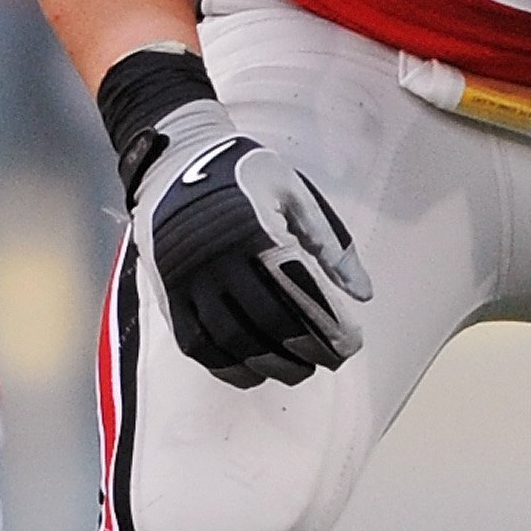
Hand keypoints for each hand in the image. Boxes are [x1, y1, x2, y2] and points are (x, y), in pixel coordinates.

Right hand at [118, 88, 371, 390]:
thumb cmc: (244, 173)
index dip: (328, 325)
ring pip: (231, 340)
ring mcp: (187, 279)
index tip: (351, 345)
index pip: (299, 292)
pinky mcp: (167, 293)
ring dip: (269, 364)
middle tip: (329, 362)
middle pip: (267, 323)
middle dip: (305, 350)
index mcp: (254, 230)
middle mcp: (217, 259)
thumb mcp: (294, 192)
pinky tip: (253, 373)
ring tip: (298, 371)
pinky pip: (195, 344)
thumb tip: (364, 293)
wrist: (175, 158)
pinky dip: (226, 366)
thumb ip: (330, 242)